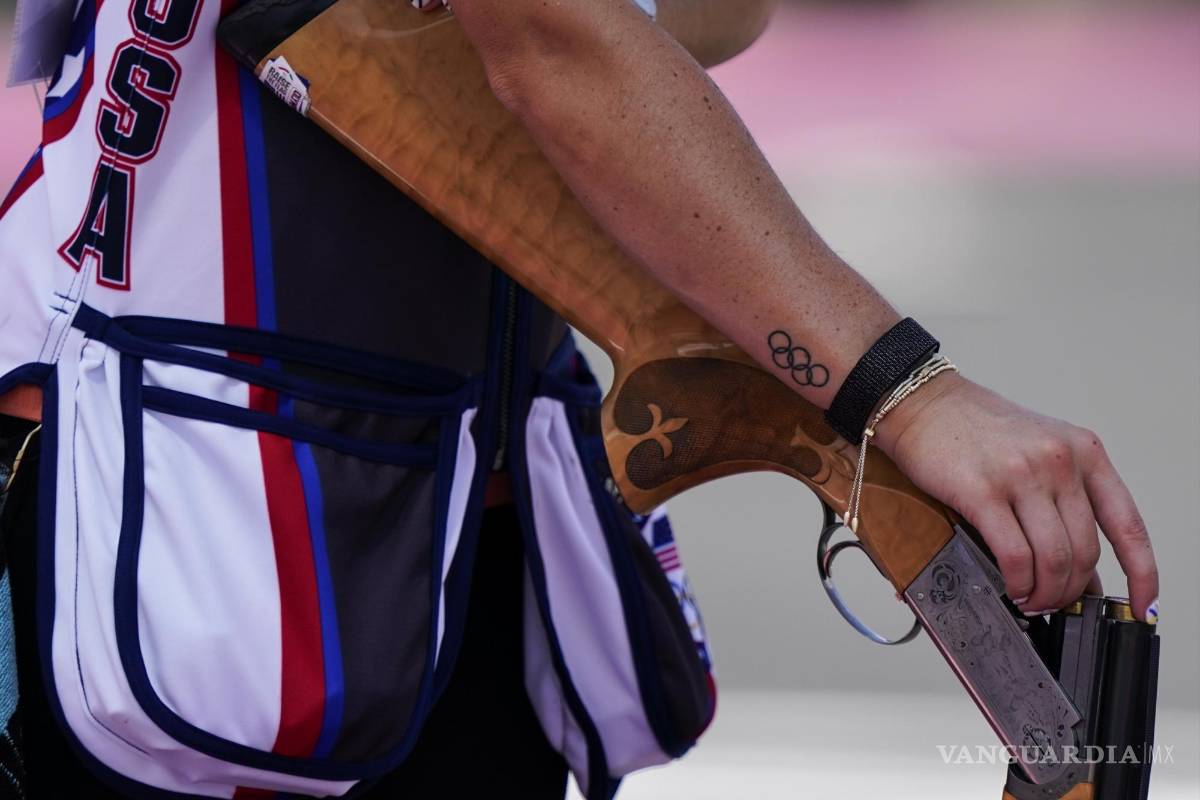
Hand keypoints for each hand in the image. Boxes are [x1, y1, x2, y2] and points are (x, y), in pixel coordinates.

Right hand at [873, 373, 1158, 621]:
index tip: (1142, 605)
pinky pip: (1014, 555)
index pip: (1127, 524)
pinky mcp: (982, 491)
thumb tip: (1077, 566)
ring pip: (1054, 559)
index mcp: (1084, 451)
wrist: (922, 402)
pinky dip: (1017, 582)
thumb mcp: (1038, 451)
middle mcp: (1059, 461)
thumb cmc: (973, 427)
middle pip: (1086, 551)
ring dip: (1044, 592)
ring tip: (1029, 599)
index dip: (1141, 574)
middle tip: (1053, 602)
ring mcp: (1022, 475)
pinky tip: (1010, 586)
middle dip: (1070, 590)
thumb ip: (1063, 499)